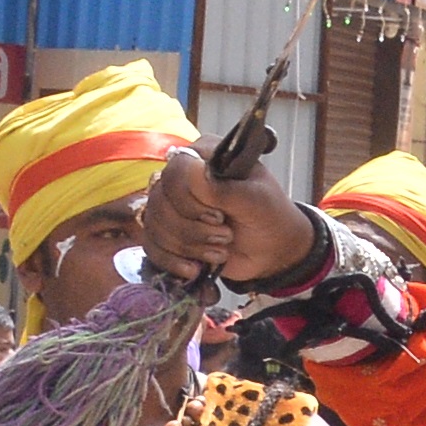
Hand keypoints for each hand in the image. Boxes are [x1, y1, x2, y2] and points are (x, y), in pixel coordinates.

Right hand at [142, 146, 315, 287]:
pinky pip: (151, 245)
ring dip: (189, 246)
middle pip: (160, 201)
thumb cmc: (270, 217)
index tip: (221, 216)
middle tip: (226, 235)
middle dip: (194, 229)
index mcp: (204, 156)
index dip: (191, 200)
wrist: (275, 252)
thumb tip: (191, 171)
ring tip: (221, 251)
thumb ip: (224, 187)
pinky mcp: (169, 231)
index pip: (175, 170)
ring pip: (155, 225)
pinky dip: (172, 261)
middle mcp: (182, 176)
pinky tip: (195, 268)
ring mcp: (172, 204)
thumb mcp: (256, 200)